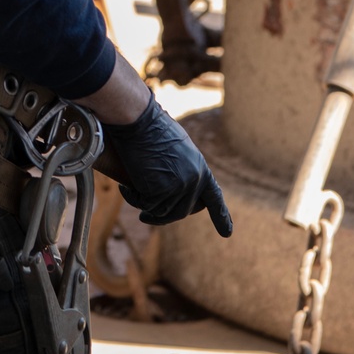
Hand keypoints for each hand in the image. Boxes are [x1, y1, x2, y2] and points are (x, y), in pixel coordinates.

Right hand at [102, 95, 232, 237]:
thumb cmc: (151, 126)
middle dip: (163, 215)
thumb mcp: (175, 148)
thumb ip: (180, 168)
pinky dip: (134, 199)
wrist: (139, 120)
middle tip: (146, 215)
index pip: (214, 196)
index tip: (227, 233)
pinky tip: (126, 187)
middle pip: (182, 211)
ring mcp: (180, 187)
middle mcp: (195, 180)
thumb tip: (170, 188)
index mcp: (201, 167)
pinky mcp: (161, 190)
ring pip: (162, 212)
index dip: (221, 216)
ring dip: (146, 207)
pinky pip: (146, 205)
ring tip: (132, 192)